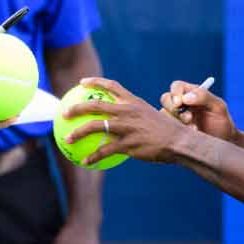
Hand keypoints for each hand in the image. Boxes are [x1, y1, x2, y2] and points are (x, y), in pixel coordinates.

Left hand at [62, 76, 190, 164]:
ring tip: (67, 139)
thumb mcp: (151, 115)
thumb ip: (135, 115)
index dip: (95, 82)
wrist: (180, 142)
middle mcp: (128, 111)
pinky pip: (105, 150)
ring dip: (78, 133)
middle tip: (64, 113)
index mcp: (133, 102)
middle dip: (77, 108)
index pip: (112, 86)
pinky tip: (85, 162)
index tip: (82, 82)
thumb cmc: (167, 131)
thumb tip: (122, 121)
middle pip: (96, 105)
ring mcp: (127, 127)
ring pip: (96, 127)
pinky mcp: (129, 143)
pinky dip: (93, 156)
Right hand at [160, 78, 236, 142]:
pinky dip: (175, 132)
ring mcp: (175, 117)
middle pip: (165, 99)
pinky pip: (165, 129)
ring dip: (177, 122)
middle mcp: (180, 104)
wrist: (222, 143)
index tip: (179, 103)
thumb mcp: (218, 107)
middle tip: (188, 118)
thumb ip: (204, 96)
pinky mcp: (172, 131)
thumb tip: (185, 98)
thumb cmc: (221, 123)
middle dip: (173, 108)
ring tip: (194, 129)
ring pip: (164, 115)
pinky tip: (189, 136)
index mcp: (191, 93)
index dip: (175, 92)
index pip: (177, 86)